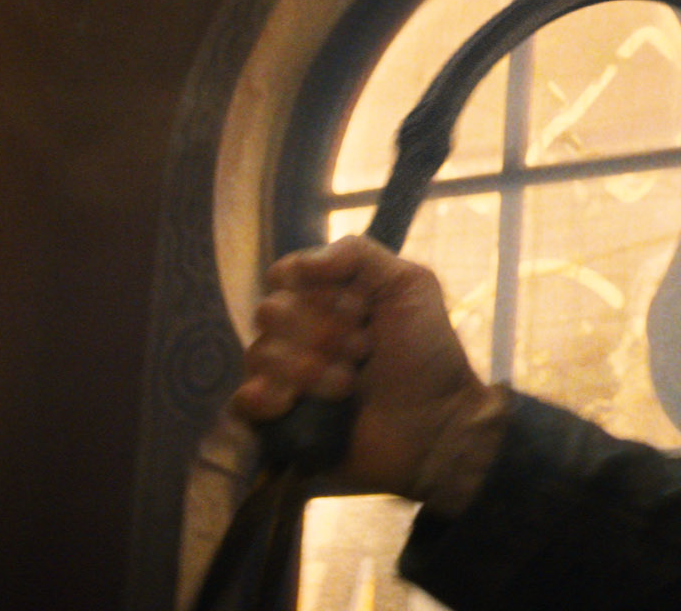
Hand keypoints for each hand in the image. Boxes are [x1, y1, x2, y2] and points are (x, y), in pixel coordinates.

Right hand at [229, 236, 501, 504]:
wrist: (436, 427)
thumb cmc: (428, 355)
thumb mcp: (409, 285)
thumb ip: (357, 254)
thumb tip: (296, 265)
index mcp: (326, 298)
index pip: (287, 276)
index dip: (320, 292)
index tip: (361, 309)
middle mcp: (301, 333)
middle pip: (270, 312)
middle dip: (320, 332)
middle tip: (363, 351)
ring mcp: (288, 376)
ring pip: (260, 354)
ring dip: (308, 369)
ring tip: (348, 387)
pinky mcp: (281, 420)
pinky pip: (244, 401)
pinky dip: (263, 399)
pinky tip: (290, 403)